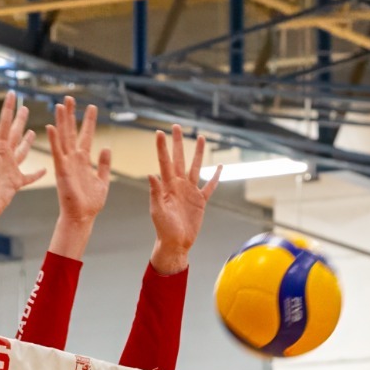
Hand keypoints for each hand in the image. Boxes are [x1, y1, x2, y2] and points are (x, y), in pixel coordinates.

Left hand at [0, 91, 42, 219]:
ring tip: (32, 132)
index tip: (12, 94)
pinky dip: (37, 174)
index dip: (9, 108)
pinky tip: (45, 170)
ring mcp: (12, 169)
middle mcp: (5, 156)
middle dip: (20, 120)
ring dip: (27, 142)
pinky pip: (30, 176)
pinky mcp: (17, 182)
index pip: (5, 123)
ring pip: (22, 152)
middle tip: (25, 108)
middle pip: (15, 134)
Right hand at [47, 97, 112, 225]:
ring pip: (63, 137)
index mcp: (84, 160)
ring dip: (62, 121)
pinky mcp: (61, 170)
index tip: (91, 107)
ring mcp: (67, 163)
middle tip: (70, 97)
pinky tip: (52, 126)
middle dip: (71, 114)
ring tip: (60, 105)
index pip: (86, 136)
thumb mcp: (103, 181)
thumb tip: (107, 147)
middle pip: (72, 132)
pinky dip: (54, 139)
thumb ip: (104, 164)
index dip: (89, 121)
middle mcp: (74, 159)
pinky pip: (57, 152)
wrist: (82, 217)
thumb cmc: (91, 203)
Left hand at [147, 125, 216, 274]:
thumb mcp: (157, 210)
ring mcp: (190, 191)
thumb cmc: (163, 228)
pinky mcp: (200, 200)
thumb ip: (155, 192)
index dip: (162, 147)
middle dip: (178, 143)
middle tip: (176, 126)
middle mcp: (179, 185)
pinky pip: (209, 186)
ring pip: (195, 167)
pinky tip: (219, 167)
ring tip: (199, 137)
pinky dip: (215, 177)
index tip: (159, 132)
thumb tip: (151, 174)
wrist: (176, 242)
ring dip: (198, 153)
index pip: (164, 162)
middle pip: (179, 159)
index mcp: (167, 186)